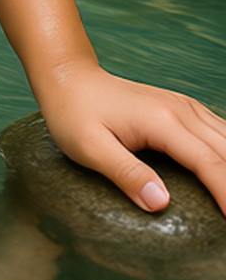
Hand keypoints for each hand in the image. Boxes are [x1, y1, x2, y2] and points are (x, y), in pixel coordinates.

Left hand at [38, 60, 225, 215]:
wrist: (68, 77)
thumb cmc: (73, 113)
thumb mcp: (89, 147)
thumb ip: (126, 174)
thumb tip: (160, 202)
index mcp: (162, 121)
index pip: (209, 163)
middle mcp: (180, 110)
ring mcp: (184, 106)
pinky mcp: (182, 109)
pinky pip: (219, 132)